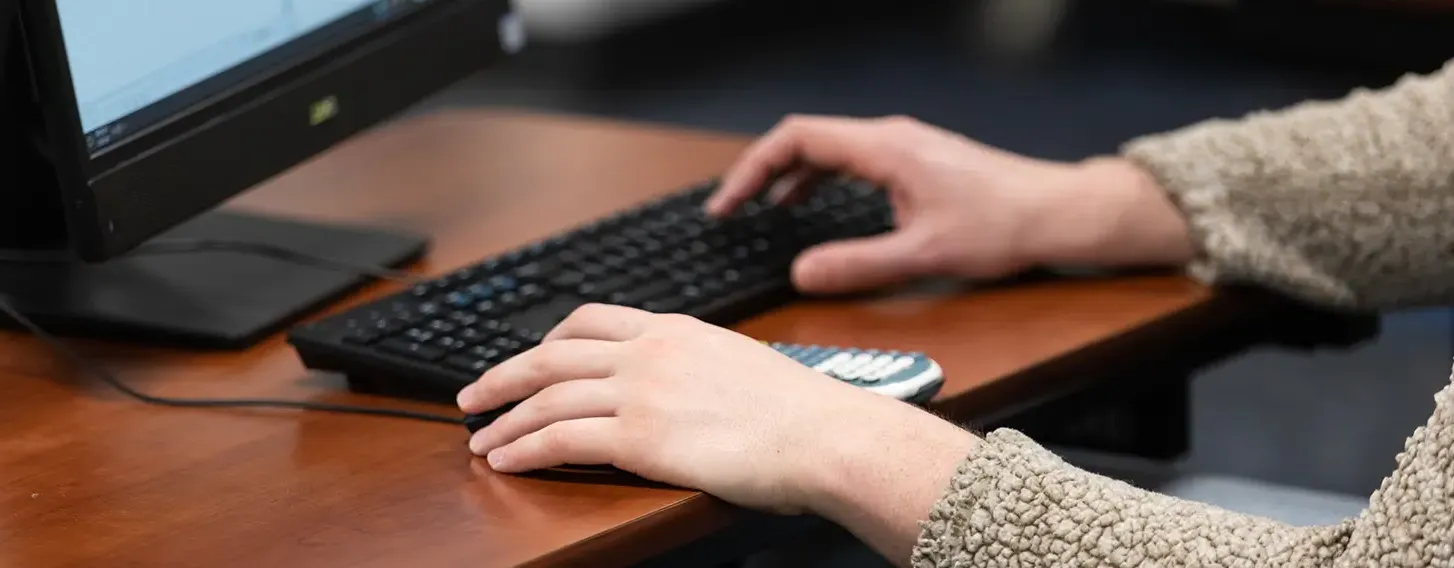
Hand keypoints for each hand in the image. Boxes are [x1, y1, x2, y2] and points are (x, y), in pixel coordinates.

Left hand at [456, 304, 968, 515]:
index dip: (545, 340)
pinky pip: (559, 439)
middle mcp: (650, 351)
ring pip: (546, 398)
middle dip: (502, 376)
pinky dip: (523, 449)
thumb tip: (686, 389)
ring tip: (480, 442)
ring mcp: (642, 391)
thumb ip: (698, 367)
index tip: (527, 358)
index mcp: (675, 329)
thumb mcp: (741, 364)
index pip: (590, 321)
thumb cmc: (803, 412)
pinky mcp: (640, 437)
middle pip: (551, 355)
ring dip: (503, 421)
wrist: (827, 435)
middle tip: (472, 397)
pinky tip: (506, 460)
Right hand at [704, 115, 1194, 292]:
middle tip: (730, 208)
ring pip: (828, 150)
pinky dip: (819, 181)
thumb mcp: (924, 255)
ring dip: (788, 176)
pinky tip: (808, 208)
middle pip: (805, 140)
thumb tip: (802, 274)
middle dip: (761, 172)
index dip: (753, 169)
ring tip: (758, 209)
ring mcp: (903, 147)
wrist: (1058, 214)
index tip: (729, 204)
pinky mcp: (915, 163)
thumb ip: (858, 266)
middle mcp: (890, 138)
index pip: (797, 140)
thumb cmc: (1003, 227)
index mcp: (885, 149)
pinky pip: (851, 162)